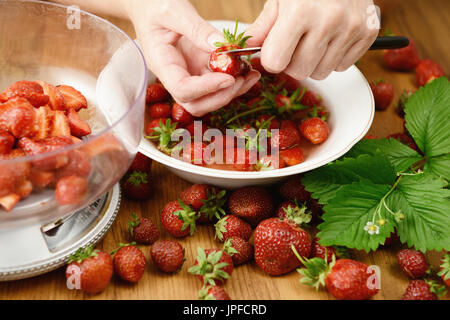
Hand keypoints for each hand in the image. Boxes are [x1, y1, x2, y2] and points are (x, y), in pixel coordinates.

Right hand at [128, 0, 260, 116]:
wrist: (148, 4)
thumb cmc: (154, 4)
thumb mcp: (173, 10)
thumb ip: (196, 28)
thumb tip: (220, 46)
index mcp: (162, 64)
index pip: (182, 90)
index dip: (206, 88)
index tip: (229, 77)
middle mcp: (175, 75)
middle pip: (196, 104)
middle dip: (221, 97)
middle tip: (243, 80)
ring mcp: (189, 73)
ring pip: (209, 98)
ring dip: (232, 92)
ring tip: (251, 75)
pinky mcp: (200, 68)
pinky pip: (218, 83)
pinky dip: (235, 80)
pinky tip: (248, 69)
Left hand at [246, 0, 378, 79]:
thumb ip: (263, 27)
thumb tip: (246, 49)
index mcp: (300, 11)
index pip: (275, 62)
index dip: (272, 58)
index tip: (275, 49)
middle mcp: (328, 21)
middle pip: (299, 72)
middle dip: (292, 62)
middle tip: (296, 43)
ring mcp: (351, 27)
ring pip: (321, 73)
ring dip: (314, 62)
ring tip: (315, 37)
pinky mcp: (368, 32)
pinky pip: (343, 66)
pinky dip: (334, 57)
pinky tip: (332, 37)